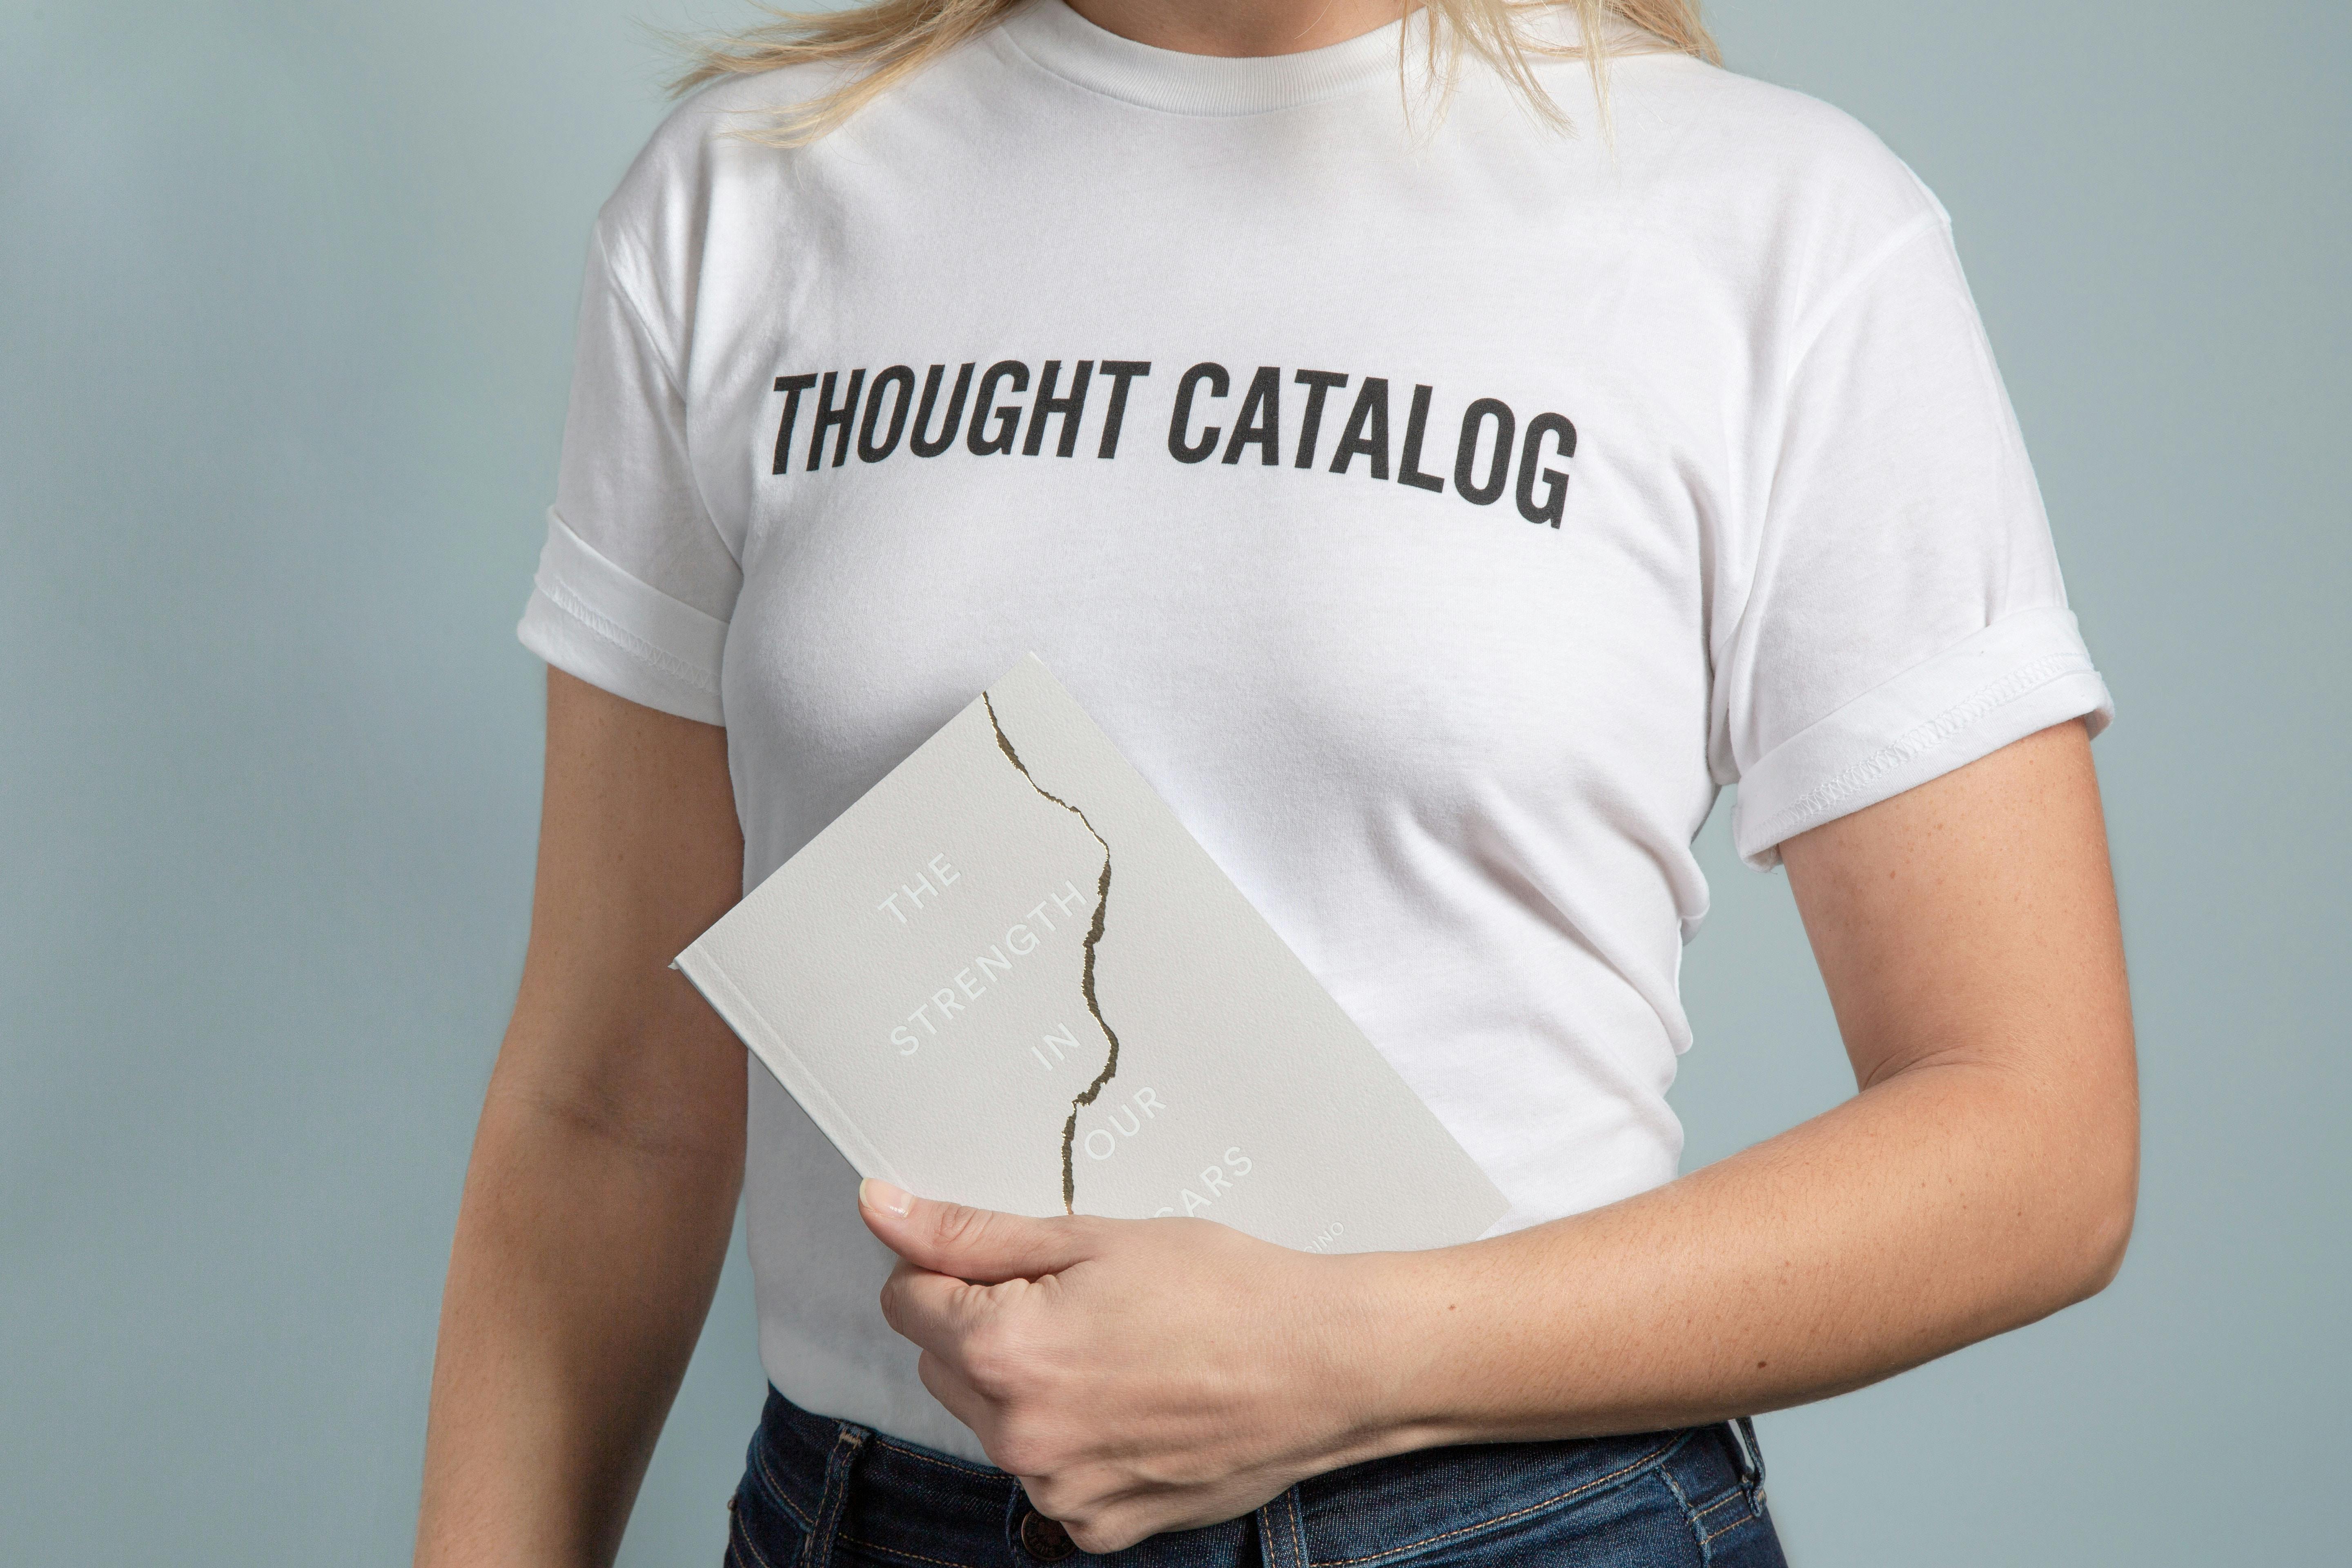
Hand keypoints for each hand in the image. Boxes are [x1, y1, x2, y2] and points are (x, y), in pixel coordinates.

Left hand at [859, 1179, 1400, 1551]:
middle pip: (944, 1362)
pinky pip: (1047, 1471)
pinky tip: (1135, 1400)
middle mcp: (1020, 1436)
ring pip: (994, 1419)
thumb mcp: (1091, 1238)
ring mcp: (1058, 1491)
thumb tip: (880, 1209)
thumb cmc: (1225, 1291)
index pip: (908, 1300)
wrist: (1326, 1366)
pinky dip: (1074, 1436)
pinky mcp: (1098, 1525)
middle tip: (1080, 1298)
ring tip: (1119, 1350)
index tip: (1012, 1259)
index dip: (950, 1267)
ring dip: (1029, 1383)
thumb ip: (971, 1234)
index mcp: (1007, 1352)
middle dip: (986, 1325)